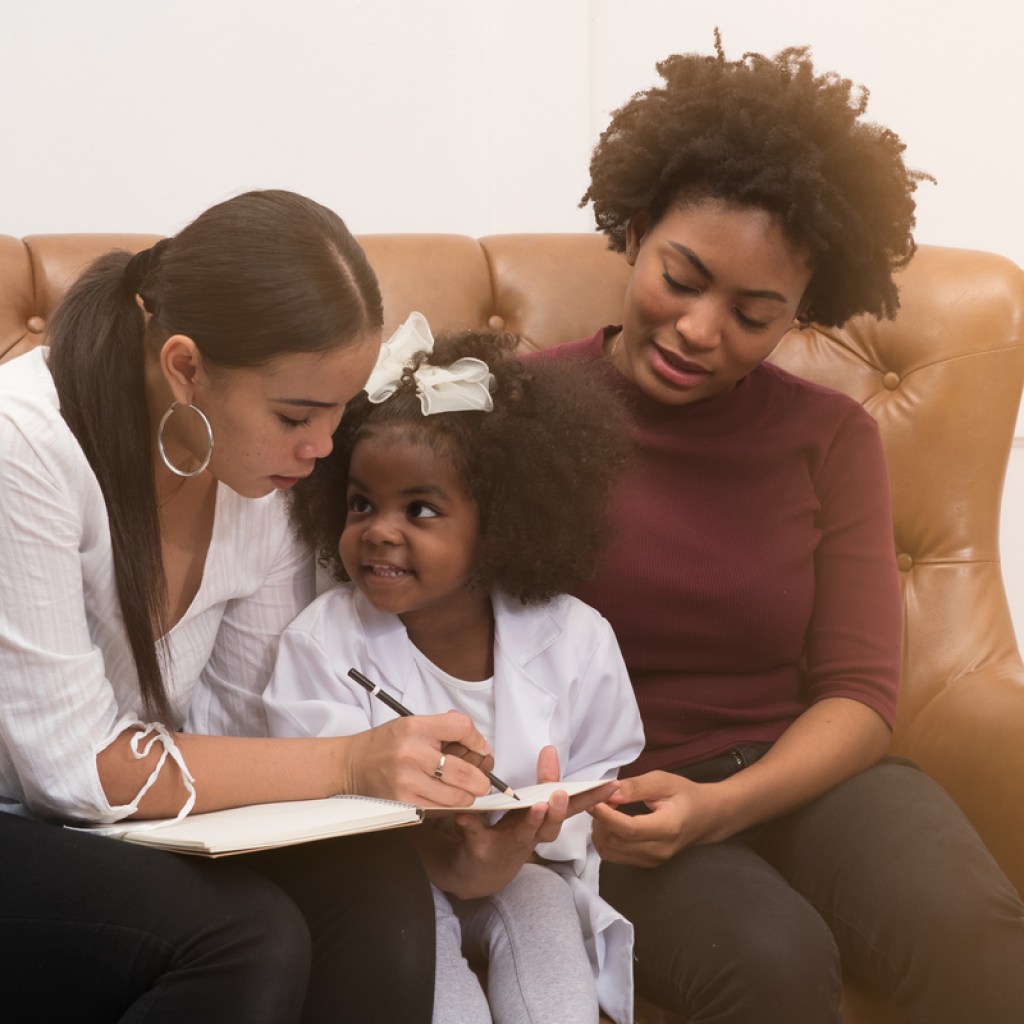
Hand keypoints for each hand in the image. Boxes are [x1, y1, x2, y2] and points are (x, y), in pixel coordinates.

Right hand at [339, 712, 492, 806]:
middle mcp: (412, 753)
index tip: (481, 749)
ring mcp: (407, 780)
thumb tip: (475, 740)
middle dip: (481, 780)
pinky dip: (449, 806)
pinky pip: (439, 809)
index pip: (461, 728)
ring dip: (467, 796)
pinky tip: (446, 799)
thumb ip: (442, 727)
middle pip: (464, 771)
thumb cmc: (385, 743)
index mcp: (416, 727)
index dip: (477, 740)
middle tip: (483, 783)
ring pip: (456, 796)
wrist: (351, 764)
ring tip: (465, 792)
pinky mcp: (403, 802)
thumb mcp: (411, 724)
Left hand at [419, 745, 607, 898]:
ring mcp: (507, 845)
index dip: (593, 797)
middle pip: (550, 827)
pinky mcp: (481, 850)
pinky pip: (476, 837)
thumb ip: (542, 781)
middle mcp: (531, 836)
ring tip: (536, 806)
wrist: (481, 874)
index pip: (572, 808)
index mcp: (544, 823)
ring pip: (523, 834)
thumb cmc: (511, 834)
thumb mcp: (531, 807)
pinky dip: (471, 826)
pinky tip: (465, 816)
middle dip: (557, 811)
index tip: (610, 784)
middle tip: (560, 794)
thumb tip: (550, 749)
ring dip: (531, 822)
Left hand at [591, 770, 720, 866]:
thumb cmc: (686, 795)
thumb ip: (636, 787)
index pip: (629, 829)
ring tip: (604, 810)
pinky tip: (610, 822)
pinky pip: (615, 856)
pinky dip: (605, 839)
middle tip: (598, 799)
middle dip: (599, 821)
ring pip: (611, 852)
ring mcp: (653, 861)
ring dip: (599, 831)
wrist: (707, 817)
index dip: (606, 816)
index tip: (593, 800)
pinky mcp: (646, 864)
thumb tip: (609, 792)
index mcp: (668, 828)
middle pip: (616, 843)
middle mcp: (660, 850)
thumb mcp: (663, 781)